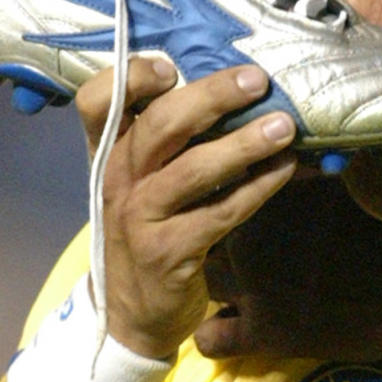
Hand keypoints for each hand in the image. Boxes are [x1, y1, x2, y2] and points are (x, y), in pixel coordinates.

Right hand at [76, 60, 297, 357]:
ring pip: (191, 170)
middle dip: (211, 96)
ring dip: (243, 143)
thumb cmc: (147, 224)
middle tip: (257, 80)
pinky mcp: (167, 253)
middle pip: (158, 125)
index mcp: (108, 150)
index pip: (97, 101)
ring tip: (284, 126)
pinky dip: (256, 188)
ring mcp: (139, 217)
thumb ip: (172, 134)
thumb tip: (239, 84)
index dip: (131, 78)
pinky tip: (285, 170)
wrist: (131, 313)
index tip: (173, 68)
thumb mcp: (141, 177)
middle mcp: (117, 178)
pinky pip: (219, 213)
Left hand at [195, 174, 381, 359]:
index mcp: (267, 194)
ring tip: (238, 284)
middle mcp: (249, 237)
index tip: (236, 203)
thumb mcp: (341, 180)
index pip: (219, 191)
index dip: (227, 197)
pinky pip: (211, 338)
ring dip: (216, 282)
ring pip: (206, 281)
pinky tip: (233, 326)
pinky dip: (216, 332)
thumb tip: (288, 147)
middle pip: (205, 234)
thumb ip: (302, 169)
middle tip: (241, 243)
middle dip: (215, 237)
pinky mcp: (263, 333)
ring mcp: (251, 287)